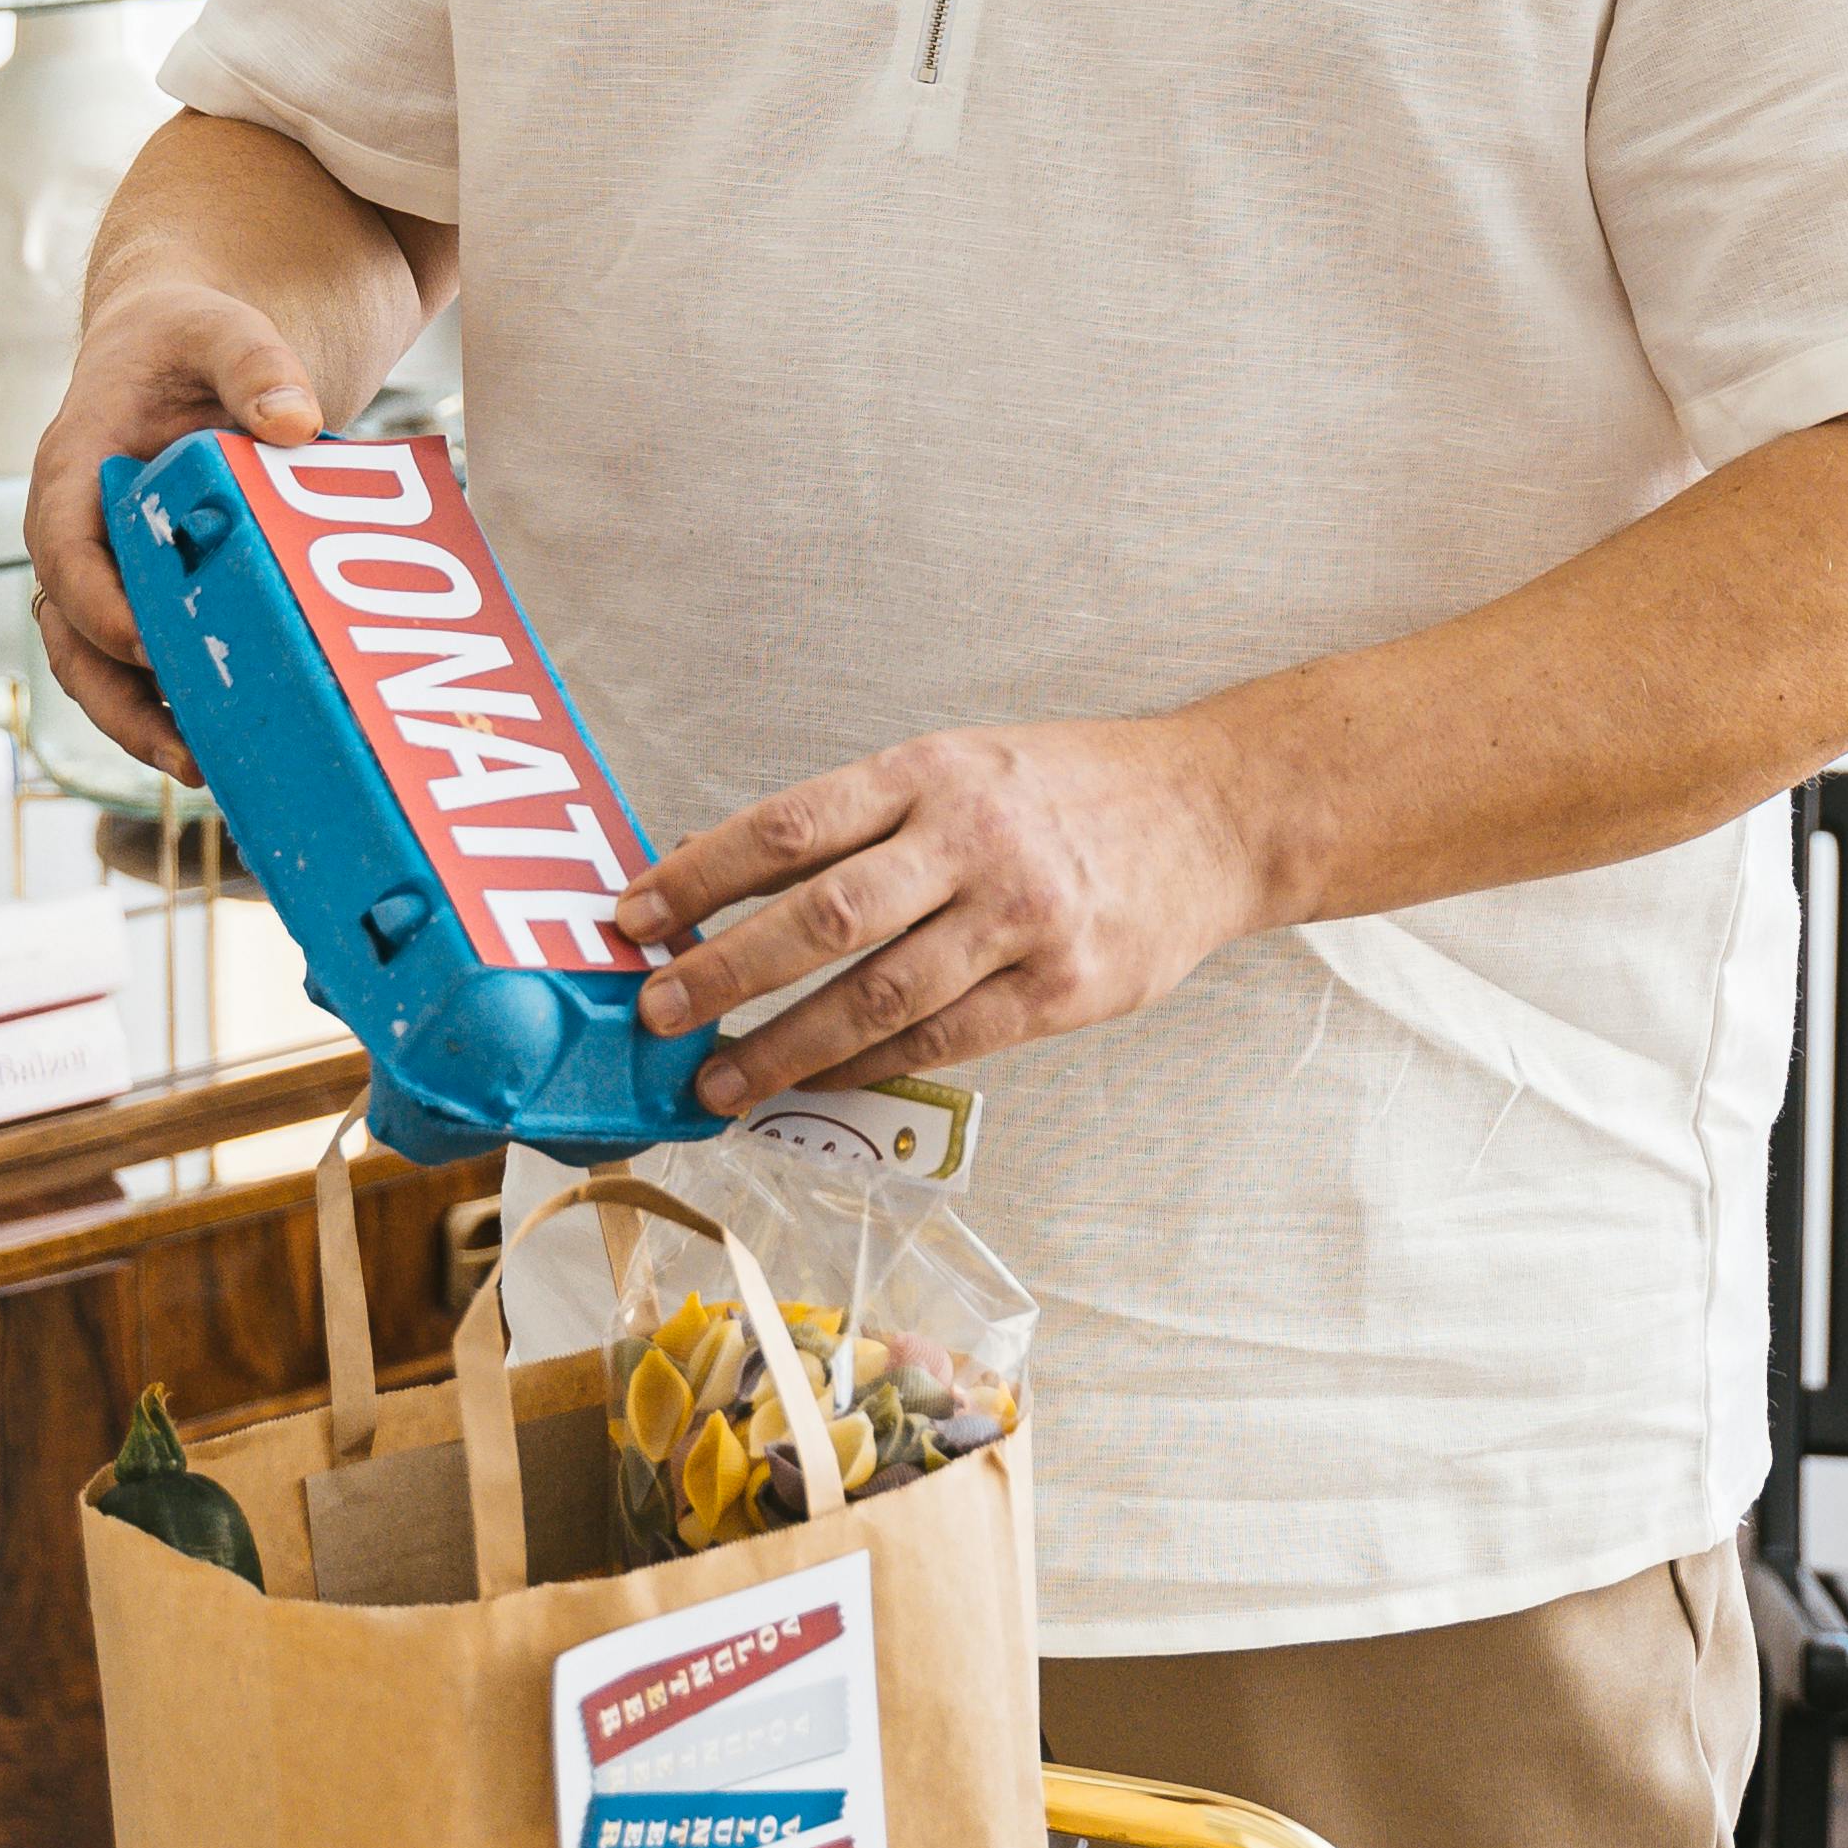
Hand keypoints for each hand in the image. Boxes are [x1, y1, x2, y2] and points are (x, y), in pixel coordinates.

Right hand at [26, 279, 330, 776]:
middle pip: (70, 632)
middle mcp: (75, 532)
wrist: (176, 347)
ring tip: (202, 767)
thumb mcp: (221, 329)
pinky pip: (138, 660)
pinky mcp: (140, 590)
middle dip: (117, 698)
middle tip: (182, 749)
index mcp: (74, 469)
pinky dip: (170, 699)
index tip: (145, 642)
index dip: (96, 603)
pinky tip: (224, 739)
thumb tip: (297, 423)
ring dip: (138, 719)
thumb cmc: (188, 337)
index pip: (62, 549)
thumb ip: (254, 363)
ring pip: (96, 663)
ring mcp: (104, 569)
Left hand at [616, 717, 1262, 1112]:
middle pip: (821, 914)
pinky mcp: (1059, 988)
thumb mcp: (962, 765)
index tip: (633, 913)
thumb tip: (731, 878)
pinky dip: (867, 1066)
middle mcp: (970, 840)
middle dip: (723, 969)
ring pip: (877, 995)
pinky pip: (943, 1040)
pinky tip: (815, 1082)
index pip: (789, 824)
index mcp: (930, 771)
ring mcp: (1019, 918)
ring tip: (717, 1076)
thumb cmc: (1071, 790)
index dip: (699, 873)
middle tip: (655, 1010)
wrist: (1214, 814)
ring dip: (784, 1044)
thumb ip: (861, 820)